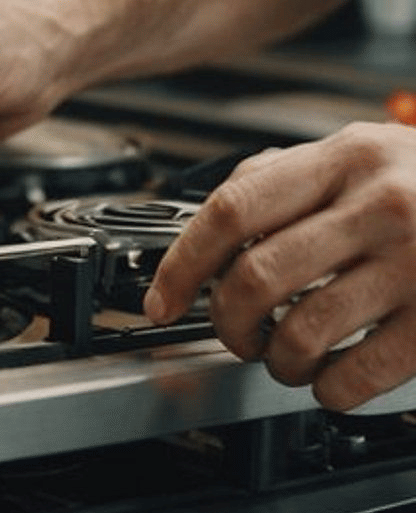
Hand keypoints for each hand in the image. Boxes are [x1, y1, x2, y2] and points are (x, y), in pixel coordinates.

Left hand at [144, 122, 415, 410]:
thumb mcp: (360, 152)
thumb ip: (286, 175)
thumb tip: (206, 222)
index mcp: (344, 158)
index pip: (232, 210)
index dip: (182, 263)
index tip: (162, 300)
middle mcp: (380, 204)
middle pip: (256, 277)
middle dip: (225, 321)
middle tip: (231, 332)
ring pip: (301, 332)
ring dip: (272, 361)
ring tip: (279, 357)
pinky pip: (357, 374)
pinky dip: (324, 390)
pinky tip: (326, 379)